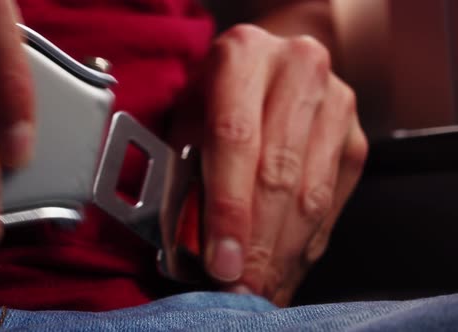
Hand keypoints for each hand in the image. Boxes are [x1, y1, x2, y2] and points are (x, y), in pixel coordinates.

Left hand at [169, 24, 367, 304]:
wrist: (272, 64)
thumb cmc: (218, 92)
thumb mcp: (187, 117)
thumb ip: (185, 171)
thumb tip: (190, 242)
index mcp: (243, 56)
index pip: (235, 138)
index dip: (228, 207)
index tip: (222, 262)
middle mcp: (297, 71)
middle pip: (279, 173)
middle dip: (258, 244)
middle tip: (240, 289)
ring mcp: (335, 104)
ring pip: (310, 196)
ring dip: (282, 252)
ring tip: (260, 288)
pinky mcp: (354, 138)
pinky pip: (331, 204)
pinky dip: (305, 244)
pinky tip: (284, 268)